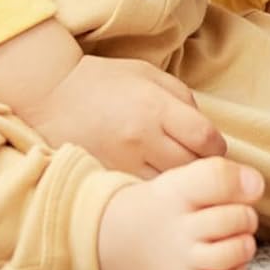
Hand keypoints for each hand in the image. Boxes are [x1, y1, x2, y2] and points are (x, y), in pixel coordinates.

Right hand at [18, 55, 229, 177]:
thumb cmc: (103, 81)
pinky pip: (144, 194)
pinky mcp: (108, 177)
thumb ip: (182, 99)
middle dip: (204, 170)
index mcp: (154, 106)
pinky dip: (154, 194)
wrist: (51, 94)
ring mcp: (123, 162)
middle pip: (194, 168)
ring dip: (181, 187)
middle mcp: (141, 137)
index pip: (207, 139)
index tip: (211, 147)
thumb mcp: (148, 74)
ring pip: (171, 188)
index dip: (218, 148)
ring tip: (179, 179)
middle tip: (199, 167)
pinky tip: (154, 187)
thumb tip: (207, 131)